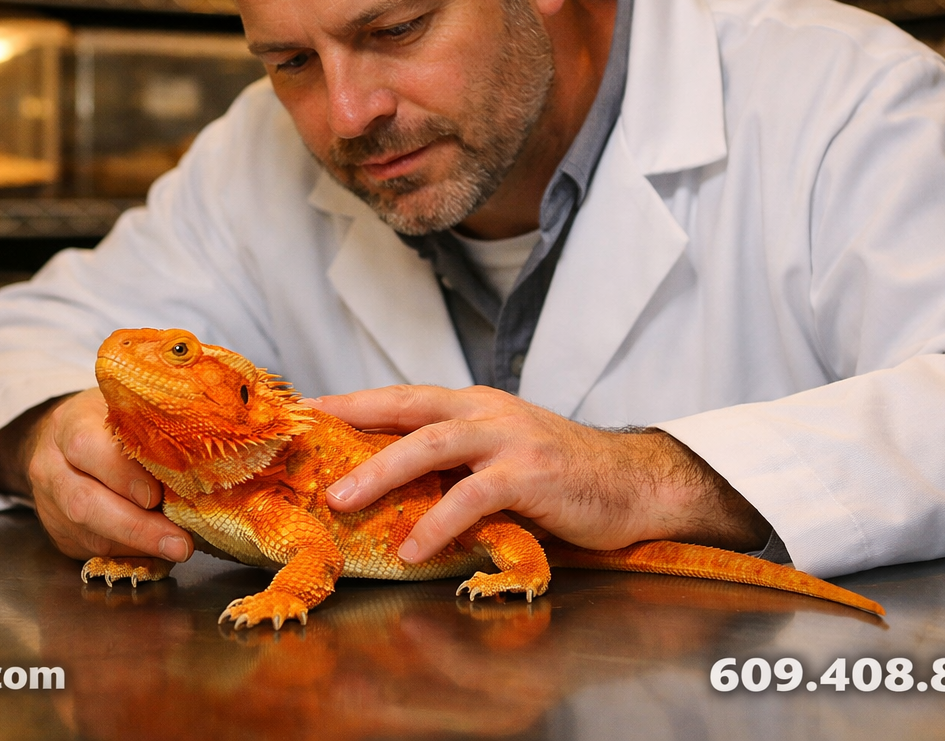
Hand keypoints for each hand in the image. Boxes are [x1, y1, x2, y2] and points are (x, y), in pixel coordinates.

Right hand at [0, 388, 193, 563]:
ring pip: (89, 534)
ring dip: (139, 546)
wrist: (62, 441)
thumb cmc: (108, 419)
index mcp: (68, 423)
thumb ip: (151, 425)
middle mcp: (51, 466)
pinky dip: (131, 552)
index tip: (156, 494)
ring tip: (179, 547)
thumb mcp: (126, 407)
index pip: (86, 447)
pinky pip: (94, 550)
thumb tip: (201, 457)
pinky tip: (158, 548)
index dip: (121, 473)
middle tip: (179, 542)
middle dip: (135, 527)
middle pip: (83, 502)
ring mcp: (50, 504)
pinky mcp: (61, 533)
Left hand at [311, 385, 769, 562]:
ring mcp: (510, 440)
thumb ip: (457, 465)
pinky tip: (414, 547)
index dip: (355, 402)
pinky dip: (438, 522)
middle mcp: (488, 412)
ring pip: (432, 444)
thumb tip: (393, 489)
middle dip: (354, 426)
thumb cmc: (565, 478)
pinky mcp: (531, 475)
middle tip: (310, 452)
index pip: (404, 397)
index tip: (308, 411)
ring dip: (382, 472)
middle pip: (408, 410)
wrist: (636, 483)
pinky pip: (473, 497)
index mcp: (475, 405)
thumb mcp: (502, 458)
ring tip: (344, 500)